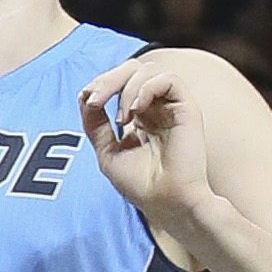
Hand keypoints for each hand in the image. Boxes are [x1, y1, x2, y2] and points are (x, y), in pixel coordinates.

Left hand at [80, 54, 212, 231]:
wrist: (166, 202)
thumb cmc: (141, 184)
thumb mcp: (107, 151)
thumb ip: (95, 123)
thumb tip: (84, 95)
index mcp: (138, 116)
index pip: (118, 82)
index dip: (100, 84)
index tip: (89, 103)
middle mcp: (156, 107)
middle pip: (131, 69)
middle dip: (108, 79)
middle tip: (96, 100)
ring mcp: (171, 107)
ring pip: (148, 70)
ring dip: (125, 87)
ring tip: (122, 118)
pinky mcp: (187, 109)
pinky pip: (168, 79)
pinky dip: (145, 88)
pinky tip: (136, 112)